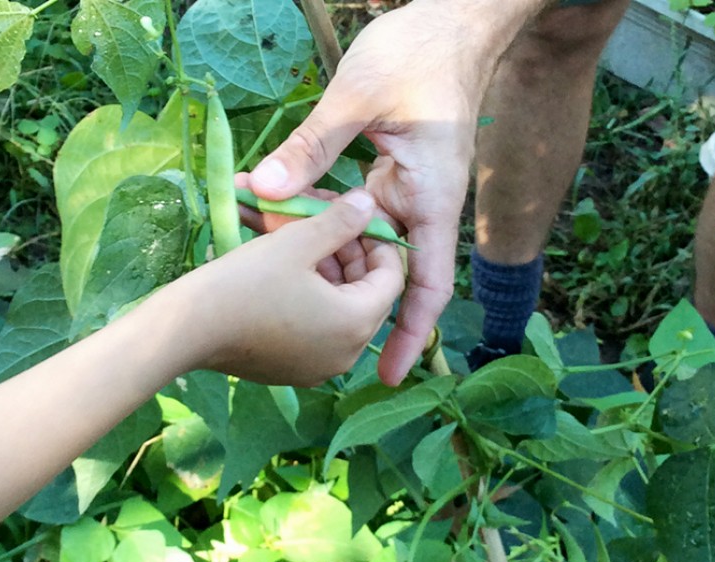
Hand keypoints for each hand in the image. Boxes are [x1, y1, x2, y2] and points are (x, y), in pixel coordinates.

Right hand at [174, 190, 404, 386]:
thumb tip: (368, 202)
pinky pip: (315, 329)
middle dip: (348, 253)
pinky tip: (285, 270)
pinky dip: (309, 297)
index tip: (354, 215)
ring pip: (339, 309)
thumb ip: (341, 221)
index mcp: (357, 323)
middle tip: (323, 221)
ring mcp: (318, 368)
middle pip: (366, 293)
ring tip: (299, 239)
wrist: (185, 330)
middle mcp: (346, 355)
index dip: (376, 240)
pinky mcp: (291, 372)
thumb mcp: (297, 241)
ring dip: (326, 271)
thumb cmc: (246, 281)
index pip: (392, 276)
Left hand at [245, 2, 502, 385]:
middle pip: (386, 271)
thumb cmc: (419, 54)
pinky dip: (320, 216)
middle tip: (286, 307)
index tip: (388, 374)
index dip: (410, 334)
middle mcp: (422, 204)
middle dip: (342, 294)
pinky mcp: (387, 173)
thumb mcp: (359, 97)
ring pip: (362, 240)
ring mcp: (405, 190)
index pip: (428, 284)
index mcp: (432, 198)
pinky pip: (353, 210)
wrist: (451, 21)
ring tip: (267, 254)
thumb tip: (263, 191)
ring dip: (321, 251)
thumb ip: (313, 147)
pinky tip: (279, 212)